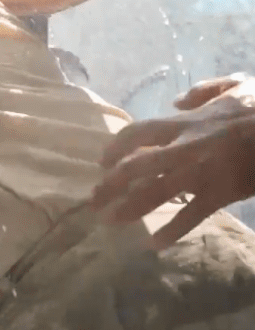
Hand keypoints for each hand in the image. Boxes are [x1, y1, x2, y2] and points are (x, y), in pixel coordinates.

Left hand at [91, 73, 254, 247]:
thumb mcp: (235, 86)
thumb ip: (203, 92)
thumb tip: (178, 102)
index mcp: (187, 123)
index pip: (138, 133)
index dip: (115, 147)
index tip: (102, 162)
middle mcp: (187, 147)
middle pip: (137, 165)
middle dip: (111, 183)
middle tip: (94, 199)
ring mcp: (203, 171)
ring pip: (158, 192)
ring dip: (131, 208)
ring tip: (111, 221)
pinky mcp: (223, 192)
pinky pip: (193, 214)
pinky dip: (173, 230)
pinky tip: (156, 243)